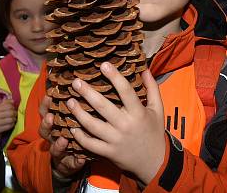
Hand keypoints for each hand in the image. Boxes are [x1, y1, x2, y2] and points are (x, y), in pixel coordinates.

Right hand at [0, 98, 16, 134]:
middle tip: (15, 114)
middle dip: (15, 113)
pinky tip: (11, 123)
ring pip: (11, 120)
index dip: (13, 107)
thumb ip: (5, 103)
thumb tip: (13, 101)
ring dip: (14, 119)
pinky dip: (12, 124)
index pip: (9, 106)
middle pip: (11, 113)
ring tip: (13, 118)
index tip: (13, 108)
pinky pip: (10, 126)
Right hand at [38, 95, 86, 179]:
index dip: (46, 105)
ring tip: (63, 140)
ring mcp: (59, 152)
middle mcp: (53, 137)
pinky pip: (71, 163)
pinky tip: (81, 159)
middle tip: (51, 117)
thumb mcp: (68, 119)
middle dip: (47, 124)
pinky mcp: (68, 164)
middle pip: (45, 131)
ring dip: (58, 144)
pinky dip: (76, 162)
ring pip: (54, 148)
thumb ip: (71, 105)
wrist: (67, 162)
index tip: (49, 94)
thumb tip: (78, 85)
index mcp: (53, 124)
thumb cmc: (70, 134)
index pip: (46, 112)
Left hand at [68, 63, 164, 183]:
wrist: (154, 162)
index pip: (125, 91)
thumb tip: (145, 69)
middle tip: (76, 82)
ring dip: (78, 113)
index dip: (114, 77)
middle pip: (103, 106)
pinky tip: (72, 126)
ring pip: (92, 125)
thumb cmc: (154, 132)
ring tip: (69, 101)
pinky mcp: (108, 152)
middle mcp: (125, 125)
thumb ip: (152, 89)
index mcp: (138, 113)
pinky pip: (90, 143)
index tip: (103, 64)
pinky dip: (79, 136)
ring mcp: (115, 140)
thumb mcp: (158, 109)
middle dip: (87, 93)